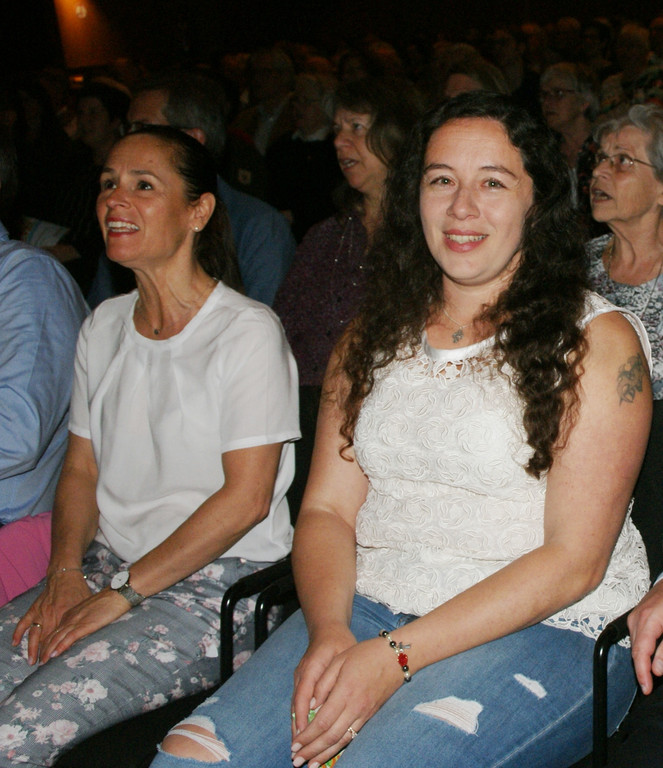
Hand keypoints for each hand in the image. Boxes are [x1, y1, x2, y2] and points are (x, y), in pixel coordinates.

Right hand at [13, 571, 91, 664]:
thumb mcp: (85, 605)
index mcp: (64, 617)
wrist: (66, 575)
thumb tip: (90, 632)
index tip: (56, 662)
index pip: (59, 639)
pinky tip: (15, 643)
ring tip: (32, 661)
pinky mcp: (34, 608)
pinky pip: (24, 622)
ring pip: (34, 635)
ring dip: (32, 649)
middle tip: (43, 667)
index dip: (57, 651)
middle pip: (46, 640)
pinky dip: (18, 632)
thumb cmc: (79, 589)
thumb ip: (84, 619)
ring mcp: (41, 613)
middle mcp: (51, 616)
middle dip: (44, 655)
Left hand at [38, 588, 130, 661]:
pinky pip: (69, 637)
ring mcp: (77, 621)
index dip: (48, 642)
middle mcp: (71, 617)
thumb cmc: (109, 602)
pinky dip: (60, 646)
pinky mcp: (85, 625)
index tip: (45, 652)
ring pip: (57, 638)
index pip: (56, 630)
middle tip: (40, 661)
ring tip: (43, 662)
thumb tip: (82, 631)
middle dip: (45, 649)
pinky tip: (54, 655)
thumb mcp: (91, 611)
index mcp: (71, 613)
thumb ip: (83, 619)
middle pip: (53, 635)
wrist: (117, 594)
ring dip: (48, 651)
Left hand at [290, 637, 402, 767]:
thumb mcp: (340, 660)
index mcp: (345, 691)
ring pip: (342, 741)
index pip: (322, 721)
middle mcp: (355, 707)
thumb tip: (310, 706)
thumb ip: (323, 683)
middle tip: (296, 761)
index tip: (294, 745)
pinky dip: (339, 748)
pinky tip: (330, 754)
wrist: (396, 658)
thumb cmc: (365, 654)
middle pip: (330, 736)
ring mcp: (364, 714)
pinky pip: (353, 737)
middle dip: (312, 751)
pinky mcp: (370, 716)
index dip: (307, 736)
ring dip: (324, 755)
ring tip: (310, 765)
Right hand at [628, 580, 662, 693]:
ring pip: (635, 644)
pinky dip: (642, 648)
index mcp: (648, 620)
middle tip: (648, 686)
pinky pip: (637, 636)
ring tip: (649, 673)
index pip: (640, 653)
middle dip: (641, 669)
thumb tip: (657, 669)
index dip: (642, 673)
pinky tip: (650, 655)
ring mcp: (635, 615)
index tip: (646, 689)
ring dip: (642, 659)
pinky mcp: (637, 615)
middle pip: (635, 650)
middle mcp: (637, 618)